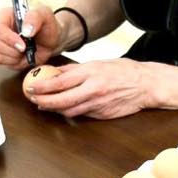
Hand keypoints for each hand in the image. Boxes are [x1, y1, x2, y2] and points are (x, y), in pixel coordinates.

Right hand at [0, 5, 61, 68]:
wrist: (51, 42)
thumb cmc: (47, 26)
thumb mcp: (45, 15)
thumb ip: (35, 17)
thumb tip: (25, 30)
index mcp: (6, 15)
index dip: (8, 38)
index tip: (23, 45)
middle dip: (12, 50)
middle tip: (26, 49)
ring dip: (14, 56)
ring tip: (26, 50)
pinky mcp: (1, 55)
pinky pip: (0, 61)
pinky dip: (12, 62)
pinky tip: (22, 57)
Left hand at [23, 59, 156, 118]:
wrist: (146, 85)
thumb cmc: (124, 71)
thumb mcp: (99, 63)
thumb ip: (77, 69)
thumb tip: (57, 72)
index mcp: (91, 72)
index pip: (60, 81)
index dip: (42, 85)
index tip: (30, 86)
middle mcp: (92, 89)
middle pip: (61, 99)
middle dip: (42, 100)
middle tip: (32, 98)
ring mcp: (97, 104)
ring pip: (69, 110)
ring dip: (54, 108)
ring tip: (43, 104)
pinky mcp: (102, 114)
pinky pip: (81, 114)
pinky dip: (70, 112)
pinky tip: (63, 109)